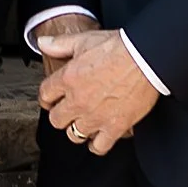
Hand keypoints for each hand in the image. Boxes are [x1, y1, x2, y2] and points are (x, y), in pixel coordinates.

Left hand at [35, 20, 162, 156]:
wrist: (145, 58)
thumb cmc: (118, 48)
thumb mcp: (84, 40)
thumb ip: (60, 44)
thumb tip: (43, 42)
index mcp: (67, 79)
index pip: (45, 96)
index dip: (48, 98)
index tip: (52, 99)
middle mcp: (78, 101)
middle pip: (56, 120)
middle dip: (61, 115)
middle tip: (68, 111)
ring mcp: (95, 116)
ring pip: (74, 135)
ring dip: (77, 129)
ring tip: (85, 122)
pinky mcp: (114, 127)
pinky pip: (98, 147)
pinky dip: (97, 145)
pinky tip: (99, 137)